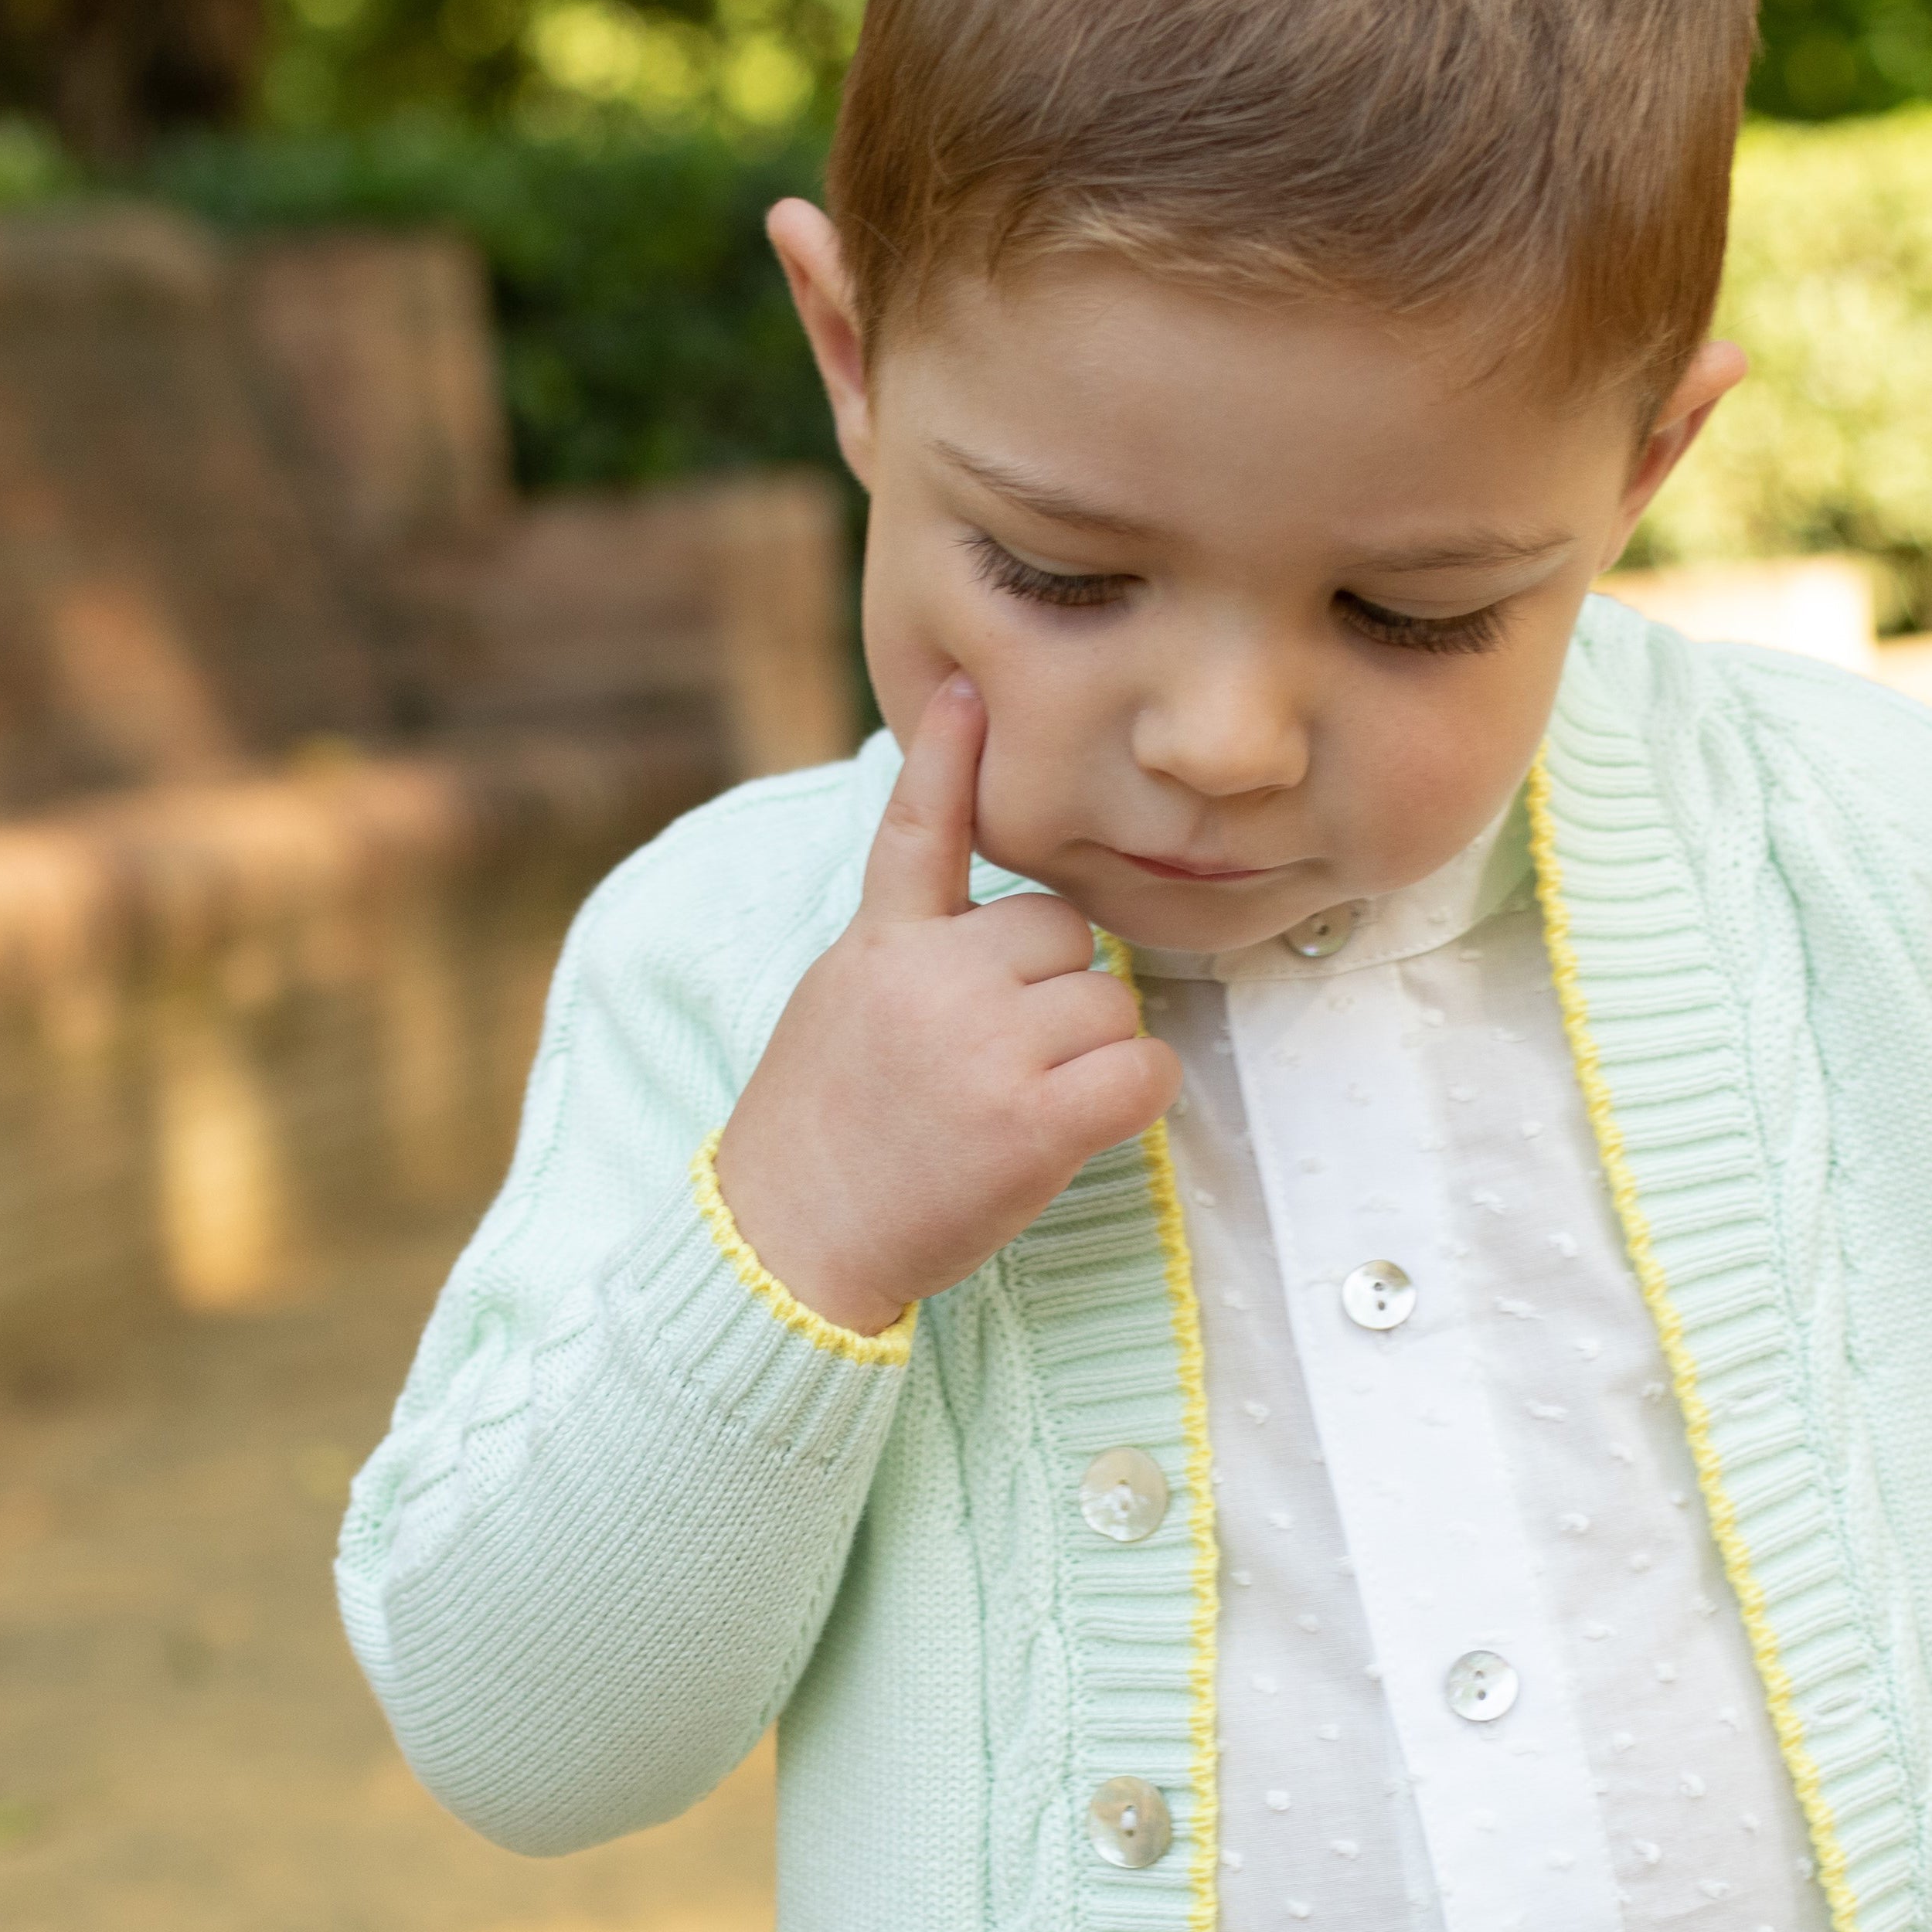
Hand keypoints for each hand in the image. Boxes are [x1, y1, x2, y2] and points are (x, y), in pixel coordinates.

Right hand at [713, 673, 1179, 1337]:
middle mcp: (934, 978)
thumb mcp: (838, 1005)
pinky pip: (1142, 1069)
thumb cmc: (820, 1138)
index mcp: (881, 945)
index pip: (919, 828)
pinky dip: (1134, 1095)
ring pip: (1108, 999)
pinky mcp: (1034, 1118)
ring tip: (1018, 1106)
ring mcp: (987, 1045)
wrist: (789, 1243)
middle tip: (1000, 1059)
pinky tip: (1084, 1124)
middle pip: (1062, 930)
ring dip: (1089, 1051)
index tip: (968, 688)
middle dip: (1054, 988)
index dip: (947, 757)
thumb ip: (907, 949)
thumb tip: (989, 926)